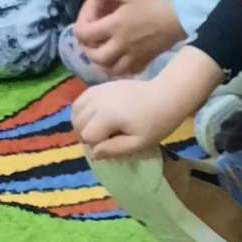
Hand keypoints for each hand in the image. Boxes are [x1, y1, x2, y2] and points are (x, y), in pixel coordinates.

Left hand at [72, 0, 183, 76]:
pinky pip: (126, 72)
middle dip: (87, 49)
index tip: (88, 21)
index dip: (80, 28)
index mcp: (114, 26)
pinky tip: (119, 61)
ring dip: (102, 62)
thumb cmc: (153, 5)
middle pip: (95, 56)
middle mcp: (121, 44)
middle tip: (90, 42)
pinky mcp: (144, 61)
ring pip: (110, 68)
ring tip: (103, 53)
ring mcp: (133, 56)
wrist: (178, 21)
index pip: (84, 34)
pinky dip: (118, 69)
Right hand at [73, 76, 194, 158]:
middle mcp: (96, 101)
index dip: (97, 146)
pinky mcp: (99, 86)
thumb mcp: (139, 143)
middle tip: (106, 141)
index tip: (113, 146)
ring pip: (75, 111)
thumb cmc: (157, 123)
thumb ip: (115, 149)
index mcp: (106, 116)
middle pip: (78, 123)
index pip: (88, 136)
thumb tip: (94, 154)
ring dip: (82, 123)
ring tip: (98, 131)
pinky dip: (82, 111)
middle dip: (87, 135)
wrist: (166, 96)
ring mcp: (96, 91)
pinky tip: (95, 119)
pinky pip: (80, 100)